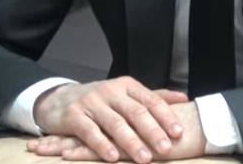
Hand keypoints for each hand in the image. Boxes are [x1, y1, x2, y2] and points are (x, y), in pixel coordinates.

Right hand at [29, 79, 189, 162]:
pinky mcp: (74, 116)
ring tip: (144, 158)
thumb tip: (183, 98)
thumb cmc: (100, 100)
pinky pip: (90, 132)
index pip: (151, 100)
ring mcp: (92, 103)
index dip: (165, 116)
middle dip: (152, 131)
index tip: (178, 132)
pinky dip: (102, 145)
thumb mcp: (126, 94)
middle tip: (166, 148)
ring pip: (115, 123)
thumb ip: (153, 98)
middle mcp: (112, 92)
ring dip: (131, 142)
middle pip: (136, 112)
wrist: (59, 99)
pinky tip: (112, 157)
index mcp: (128, 86)